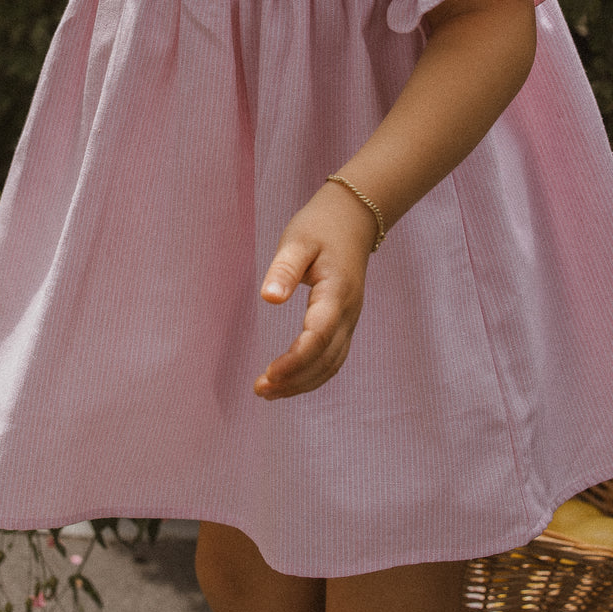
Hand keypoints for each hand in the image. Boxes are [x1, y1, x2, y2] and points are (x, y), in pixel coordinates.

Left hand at [253, 181, 375, 399]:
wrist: (352, 219)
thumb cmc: (321, 227)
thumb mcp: (298, 239)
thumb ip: (284, 268)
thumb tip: (269, 298)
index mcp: (337, 292)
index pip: (318, 336)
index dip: (295, 360)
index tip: (269, 374)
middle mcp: (348, 312)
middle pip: (326, 359)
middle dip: (295, 380)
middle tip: (260, 390)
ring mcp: (350, 319)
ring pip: (332, 364)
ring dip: (303, 383)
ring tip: (269, 392)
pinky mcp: (345, 322)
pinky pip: (333, 357)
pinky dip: (313, 375)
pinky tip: (290, 381)